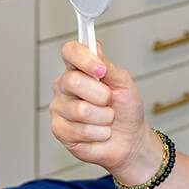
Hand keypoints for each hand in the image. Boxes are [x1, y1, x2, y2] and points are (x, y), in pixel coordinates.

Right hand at [50, 41, 153, 177]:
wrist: (130, 139)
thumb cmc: (126, 109)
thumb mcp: (124, 84)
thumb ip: (109, 66)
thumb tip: (95, 48)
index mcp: (79, 68)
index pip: (70, 51)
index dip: (84, 58)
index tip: (101, 70)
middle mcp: (64, 85)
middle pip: (72, 81)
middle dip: (101, 95)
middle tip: (109, 101)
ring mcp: (59, 107)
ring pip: (80, 109)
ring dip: (103, 117)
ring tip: (106, 120)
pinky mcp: (59, 130)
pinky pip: (79, 130)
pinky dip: (98, 133)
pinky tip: (99, 133)